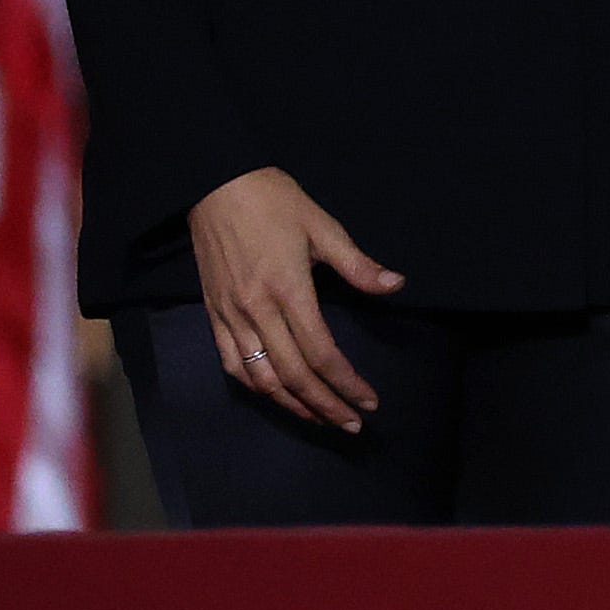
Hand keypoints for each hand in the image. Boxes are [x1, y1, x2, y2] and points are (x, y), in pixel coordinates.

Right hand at [186, 168, 402, 433]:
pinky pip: (231, 363)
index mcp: (288, 290)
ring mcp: (230, 316)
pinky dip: (256, 387)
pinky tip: (277, 396)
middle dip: (325, 405)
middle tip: (353, 424)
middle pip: (294, 375)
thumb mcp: (324, 226)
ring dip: (292, 404)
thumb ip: (358, 265)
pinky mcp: (213, 314)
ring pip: (261, 377)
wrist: (215, 184)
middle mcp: (256, 311)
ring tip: (321, 418)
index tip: (369, 400)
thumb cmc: (275, 201)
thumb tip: (397, 285)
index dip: (346, 382)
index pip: (321, 352)